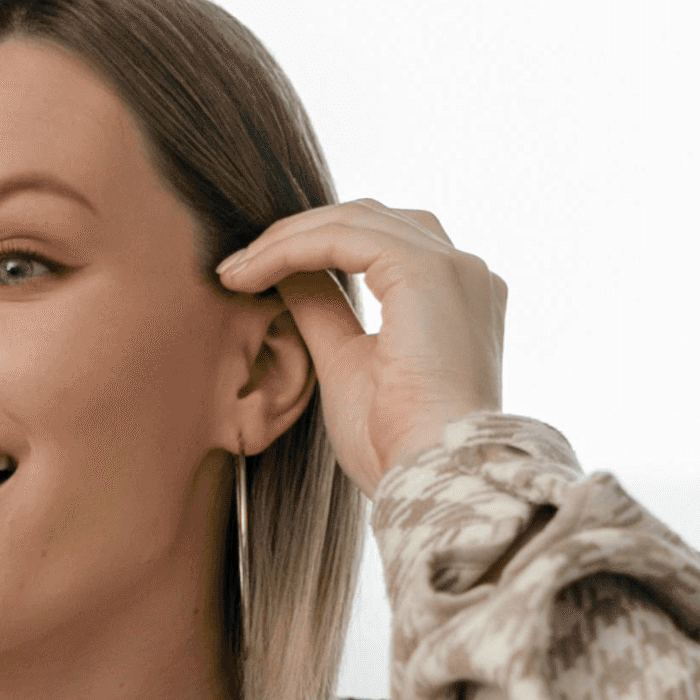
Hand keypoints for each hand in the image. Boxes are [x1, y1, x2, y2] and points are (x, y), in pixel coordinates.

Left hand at [214, 201, 506, 495]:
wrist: (432, 480)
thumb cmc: (396, 447)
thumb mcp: (345, 365)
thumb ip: (323, 312)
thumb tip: (286, 275)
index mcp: (453, 299)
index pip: (380, 244)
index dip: (313, 249)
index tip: (251, 276)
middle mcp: (463, 274)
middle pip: (370, 219)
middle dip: (297, 235)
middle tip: (236, 266)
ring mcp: (452, 268)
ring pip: (354, 219)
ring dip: (286, 238)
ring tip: (236, 269)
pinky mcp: (428, 272)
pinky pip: (345, 236)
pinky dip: (292, 247)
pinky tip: (251, 272)